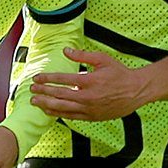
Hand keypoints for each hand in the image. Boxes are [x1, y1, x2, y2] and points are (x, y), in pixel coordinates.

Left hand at [30, 49, 152, 120]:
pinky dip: (59, 114)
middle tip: (32, 90)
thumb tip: (65, 50)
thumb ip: (82, 55)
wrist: (135, 91)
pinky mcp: (92, 117)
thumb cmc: (120, 74)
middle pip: (60, 95)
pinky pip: (71, 117)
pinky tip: (50, 111)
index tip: (37, 78)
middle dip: (43, 92)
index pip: (63, 80)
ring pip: (63, 109)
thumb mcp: (102, 59)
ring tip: (36, 102)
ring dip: (47, 105)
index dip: (47, 78)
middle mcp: (88, 97)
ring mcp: (89, 109)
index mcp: (90, 81)